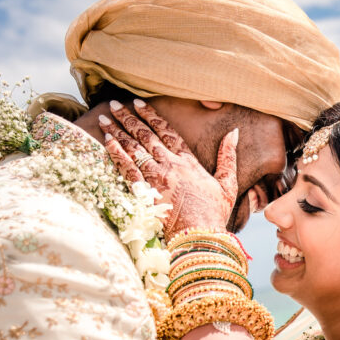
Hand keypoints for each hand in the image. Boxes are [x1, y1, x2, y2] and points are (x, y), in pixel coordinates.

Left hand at [100, 99, 237, 238]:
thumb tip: (234, 133)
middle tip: (114, 104)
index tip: (139, 104)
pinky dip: (116, 153)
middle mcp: (170, 165)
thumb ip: (228, 156)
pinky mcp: (144, 191)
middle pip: (145, 135)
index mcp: (189, 162)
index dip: (152, 116)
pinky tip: (107, 141)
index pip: (167, 132)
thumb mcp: (228, 183)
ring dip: (117, 131)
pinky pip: (126, 167)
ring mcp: (156, 177)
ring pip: (133, 148)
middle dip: (128, 118)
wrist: (200, 235)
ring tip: (104, 118)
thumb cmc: (215, 213)